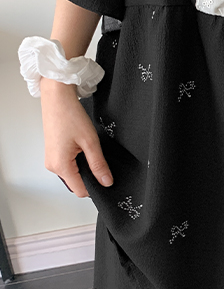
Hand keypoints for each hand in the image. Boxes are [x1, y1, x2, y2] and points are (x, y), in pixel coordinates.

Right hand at [40, 78, 112, 196]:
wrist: (57, 97)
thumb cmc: (70, 115)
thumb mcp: (90, 142)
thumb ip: (99, 164)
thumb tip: (106, 181)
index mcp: (60, 166)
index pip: (81, 190)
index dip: (96, 187)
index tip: (107, 178)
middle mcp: (52, 165)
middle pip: (76, 183)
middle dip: (90, 176)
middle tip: (100, 160)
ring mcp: (51, 159)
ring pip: (72, 174)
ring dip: (84, 167)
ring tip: (89, 150)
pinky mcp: (52, 153)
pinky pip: (68, 165)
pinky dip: (77, 161)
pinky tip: (82, 147)